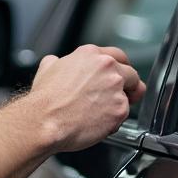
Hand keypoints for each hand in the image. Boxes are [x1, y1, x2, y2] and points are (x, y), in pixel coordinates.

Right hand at [30, 44, 145, 151]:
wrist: (45, 120)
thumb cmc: (45, 99)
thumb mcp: (47, 68)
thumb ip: (59, 62)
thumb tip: (57, 63)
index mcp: (91, 55)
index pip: (118, 56)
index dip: (121, 68)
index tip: (122, 76)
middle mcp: (107, 68)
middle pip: (131, 75)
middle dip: (129, 87)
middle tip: (121, 97)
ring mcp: (116, 88)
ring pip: (127, 98)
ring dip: (117, 105)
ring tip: (98, 114)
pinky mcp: (120, 110)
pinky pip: (123, 116)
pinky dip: (113, 121)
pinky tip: (97, 123)